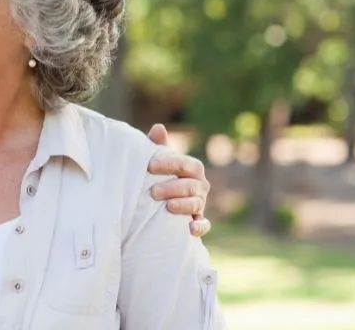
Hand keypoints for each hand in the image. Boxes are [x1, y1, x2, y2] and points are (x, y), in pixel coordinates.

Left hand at [146, 123, 211, 237]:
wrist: (160, 202)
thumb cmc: (160, 175)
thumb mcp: (158, 160)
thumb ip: (158, 145)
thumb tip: (158, 127)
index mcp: (192, 169)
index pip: (185, 164)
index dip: (169, 164)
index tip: (150, 166)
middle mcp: (200, 186)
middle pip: (191, 186)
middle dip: (172, 188)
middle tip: (152, 192)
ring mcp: (200, 204)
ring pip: (197, 204)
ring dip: (183, 205)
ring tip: (167, 207)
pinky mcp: (198, 222)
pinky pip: (204, 225)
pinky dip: (199, 227)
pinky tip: (189, 228)